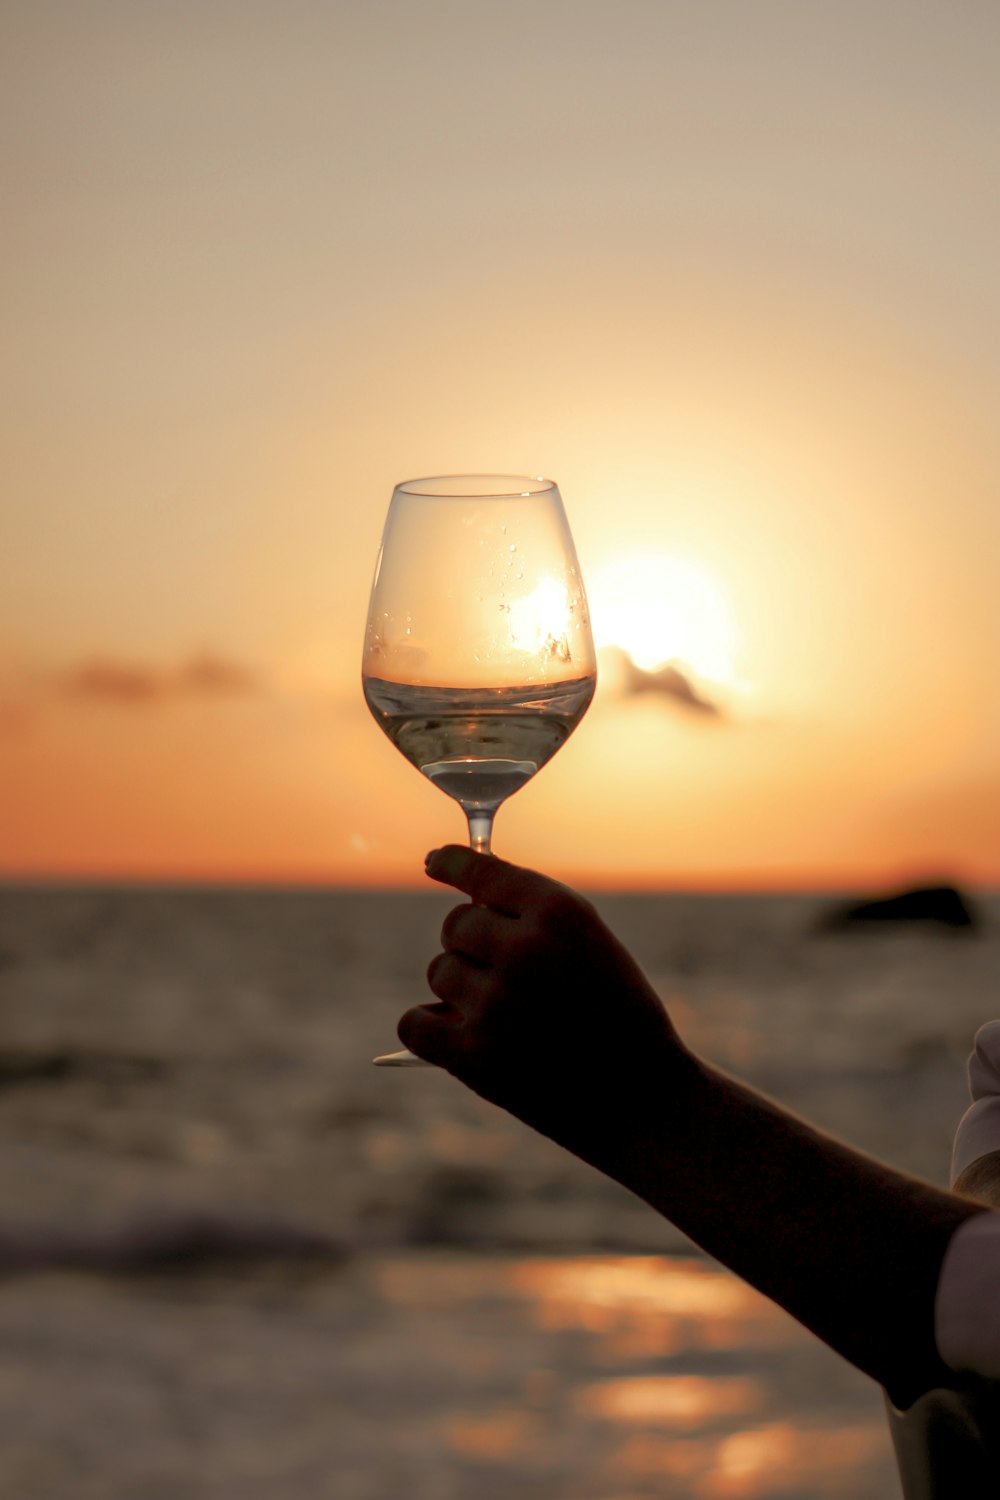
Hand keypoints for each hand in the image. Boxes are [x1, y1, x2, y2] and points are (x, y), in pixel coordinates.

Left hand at [398, 847, 685, 1155]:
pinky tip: (456, 1036)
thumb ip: (533, 918)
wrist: (645, 1099)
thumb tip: (464, 900)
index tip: (436, 861)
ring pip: (439, 971)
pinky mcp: (473, 1053)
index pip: (482, 871)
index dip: (453, 864)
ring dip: (459, 989)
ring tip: (504, 1015)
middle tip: (506, 975)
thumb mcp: (591, 944)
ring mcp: (496, 1002)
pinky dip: (429, 1029)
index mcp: (559, 911)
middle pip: (455, 924)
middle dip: (472, 945)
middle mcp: (524, 948)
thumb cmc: (619, 1017)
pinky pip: (413, 1022)